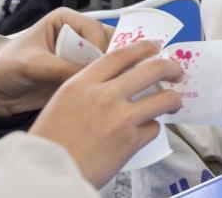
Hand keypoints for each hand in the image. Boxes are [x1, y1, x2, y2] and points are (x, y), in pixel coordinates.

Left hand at [0, 8, 112, 116]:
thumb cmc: (6, 67)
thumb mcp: (31, 63)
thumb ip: (60, 67)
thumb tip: (88, 74)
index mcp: (65, 20)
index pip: (94, 28)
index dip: (100, 45)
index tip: (99, 64)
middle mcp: (77, 36)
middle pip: (107, 42)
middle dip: (110, 58)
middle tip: (111, 74)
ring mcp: (80, 56)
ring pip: (107, 60)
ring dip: (108, 72)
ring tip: (107, 84)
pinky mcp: (80, 74)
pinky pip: (99, 77)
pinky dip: (102, 83)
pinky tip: (100, 91)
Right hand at [30, 40, 182, 188]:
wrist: (44, 175)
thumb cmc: (49, 142)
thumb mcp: (62, 102)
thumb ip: (89, 88)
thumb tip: (117, 82)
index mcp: (83, 83)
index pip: (122, 54)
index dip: (143, 47)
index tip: (155, 46)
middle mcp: (105, 95)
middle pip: (152, 69)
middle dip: (171, 67)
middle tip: (176, 72)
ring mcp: (121, 118)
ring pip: (164, 98)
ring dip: (173, 100)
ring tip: (173, 103)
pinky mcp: (130, 141)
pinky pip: (154, 128)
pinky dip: (152, 129)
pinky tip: (146, 131)